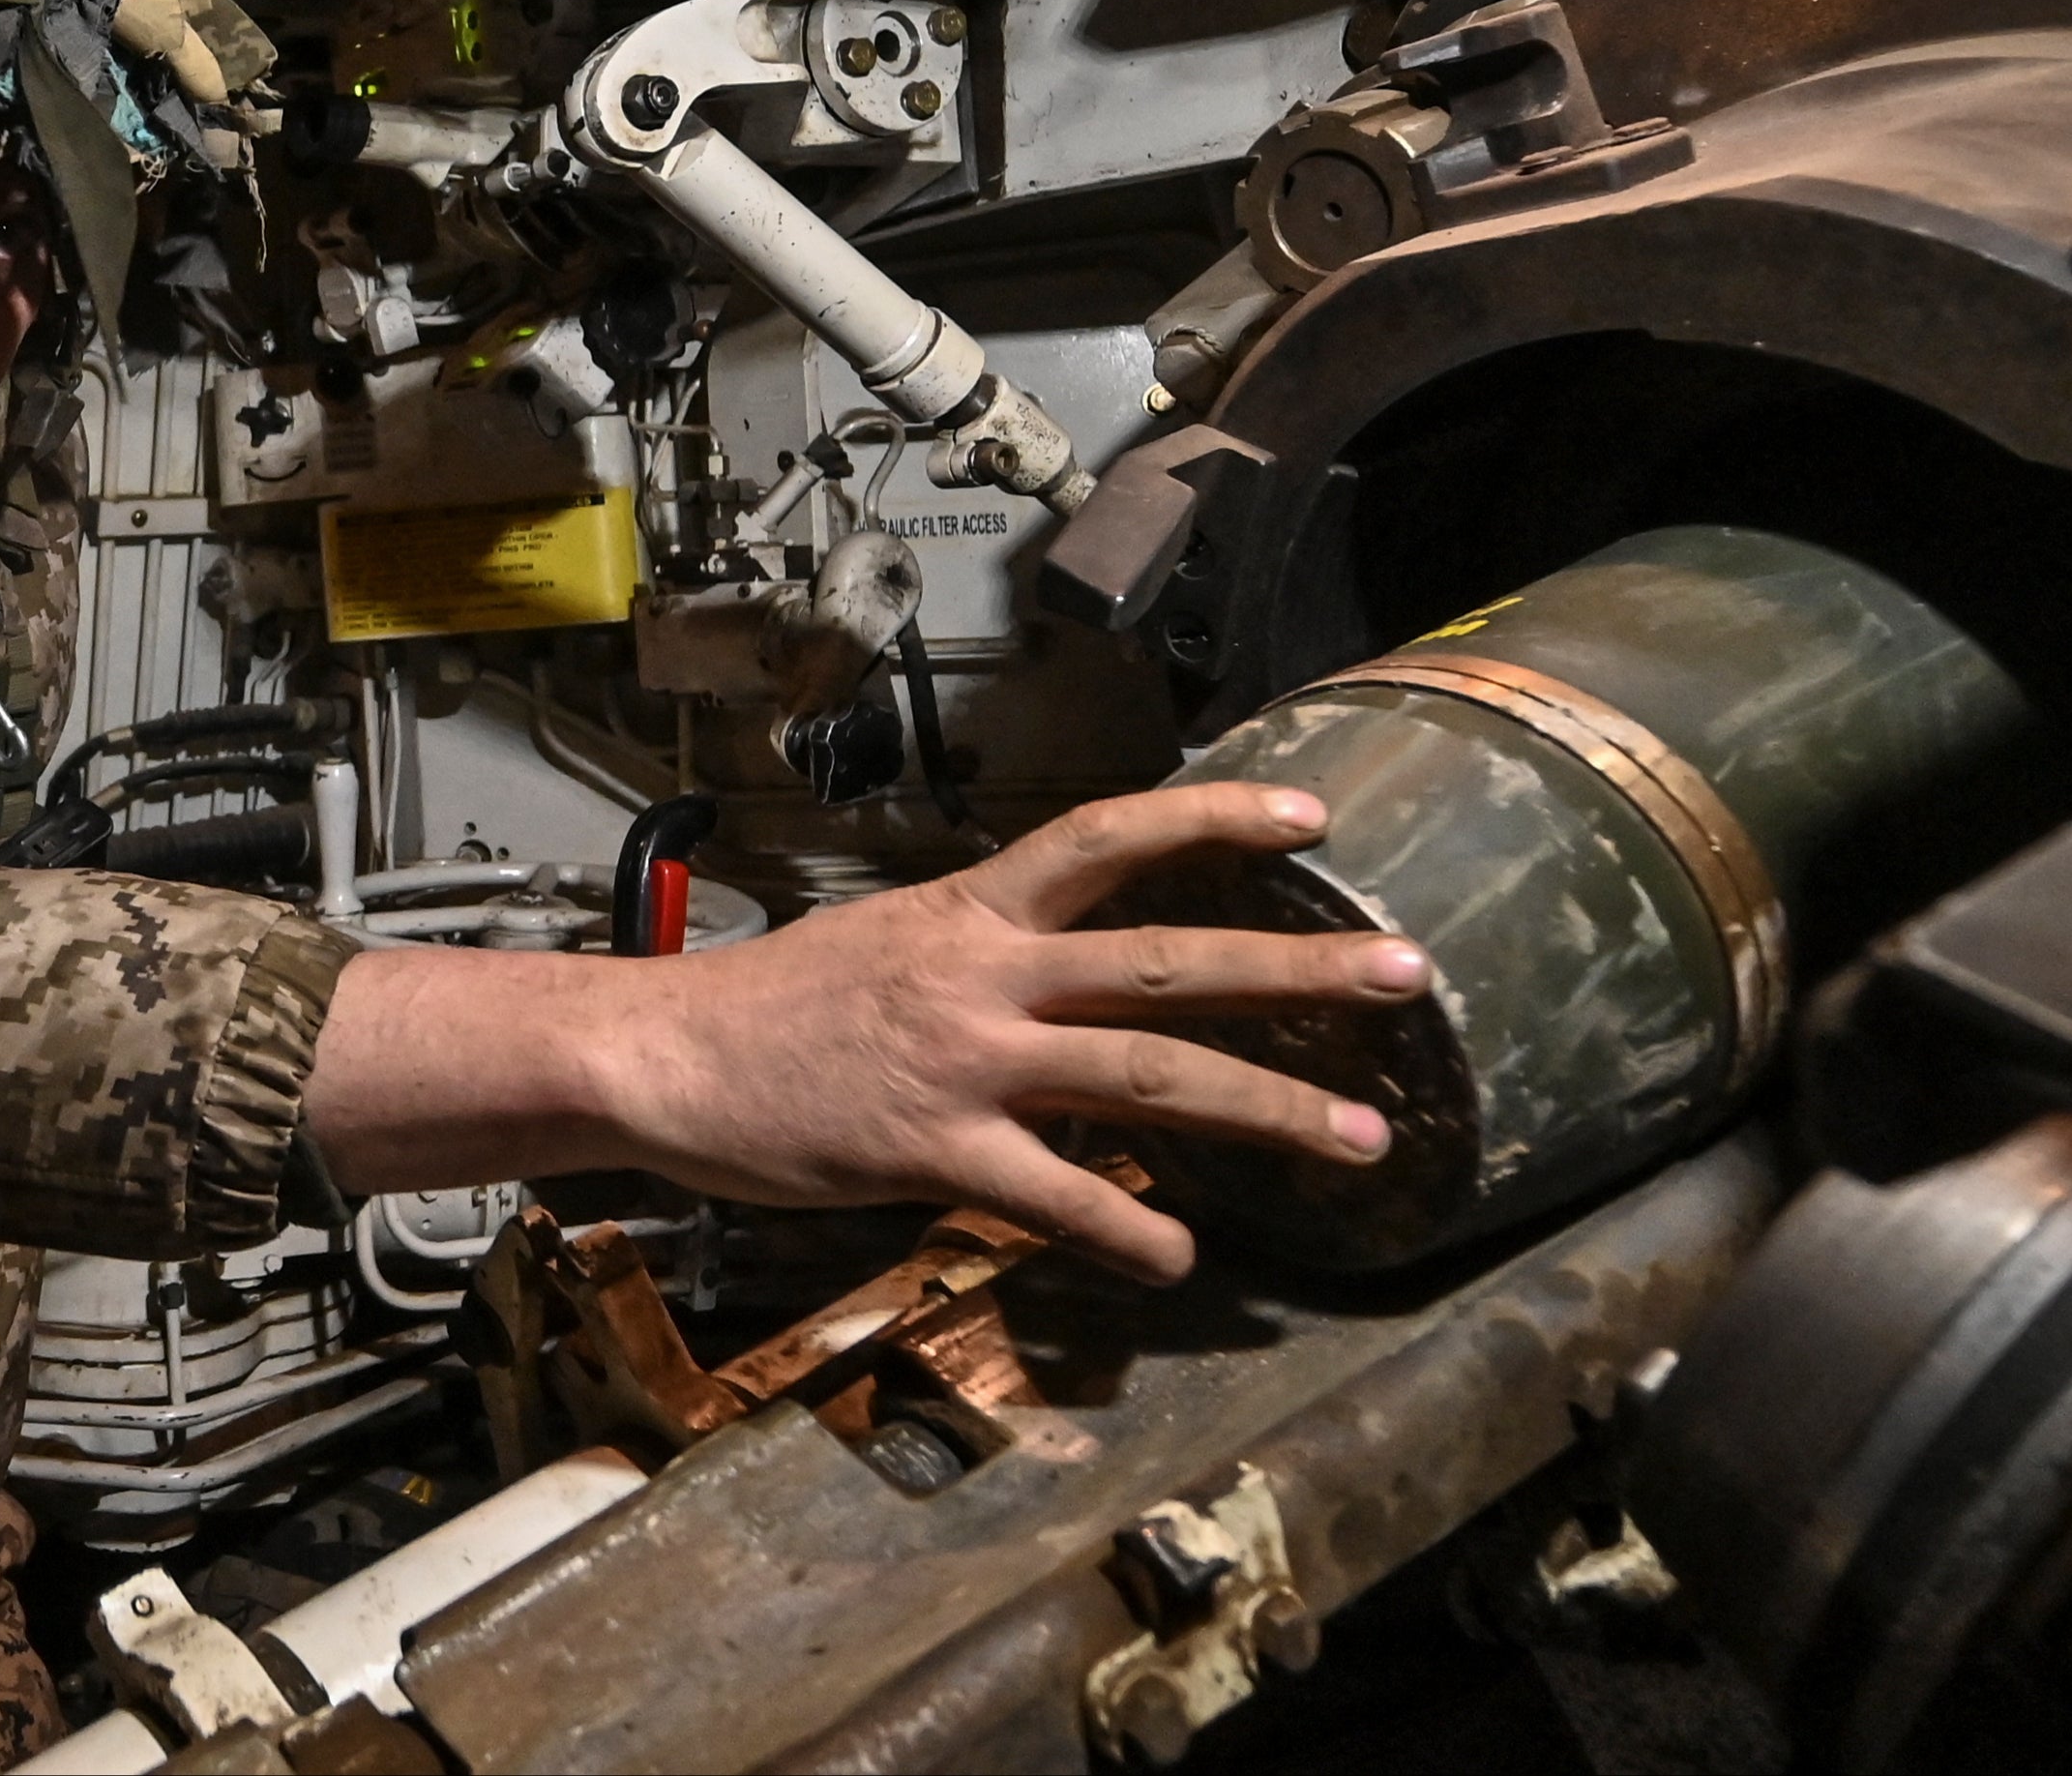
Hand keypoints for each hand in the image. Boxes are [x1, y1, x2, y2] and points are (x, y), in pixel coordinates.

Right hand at [305, 781, 1425, 1282]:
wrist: (662, 1056)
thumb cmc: (771, 1005)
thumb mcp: (887, 943)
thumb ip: (985, 955)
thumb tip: (1064, 980)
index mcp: (972, 910)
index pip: (1109, 835)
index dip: (1214, 818)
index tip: (1312, 815)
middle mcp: (984, 972)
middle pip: (1167, 961)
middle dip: (1299, 971)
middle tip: (1410, 975)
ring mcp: (965, 1060)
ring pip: (1146, 1076)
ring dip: (1269, 1108)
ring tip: (1364, 1139)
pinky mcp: (932, 1148)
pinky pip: (1056, 1192)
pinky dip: (1128, 1227)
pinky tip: (1180, 1257)